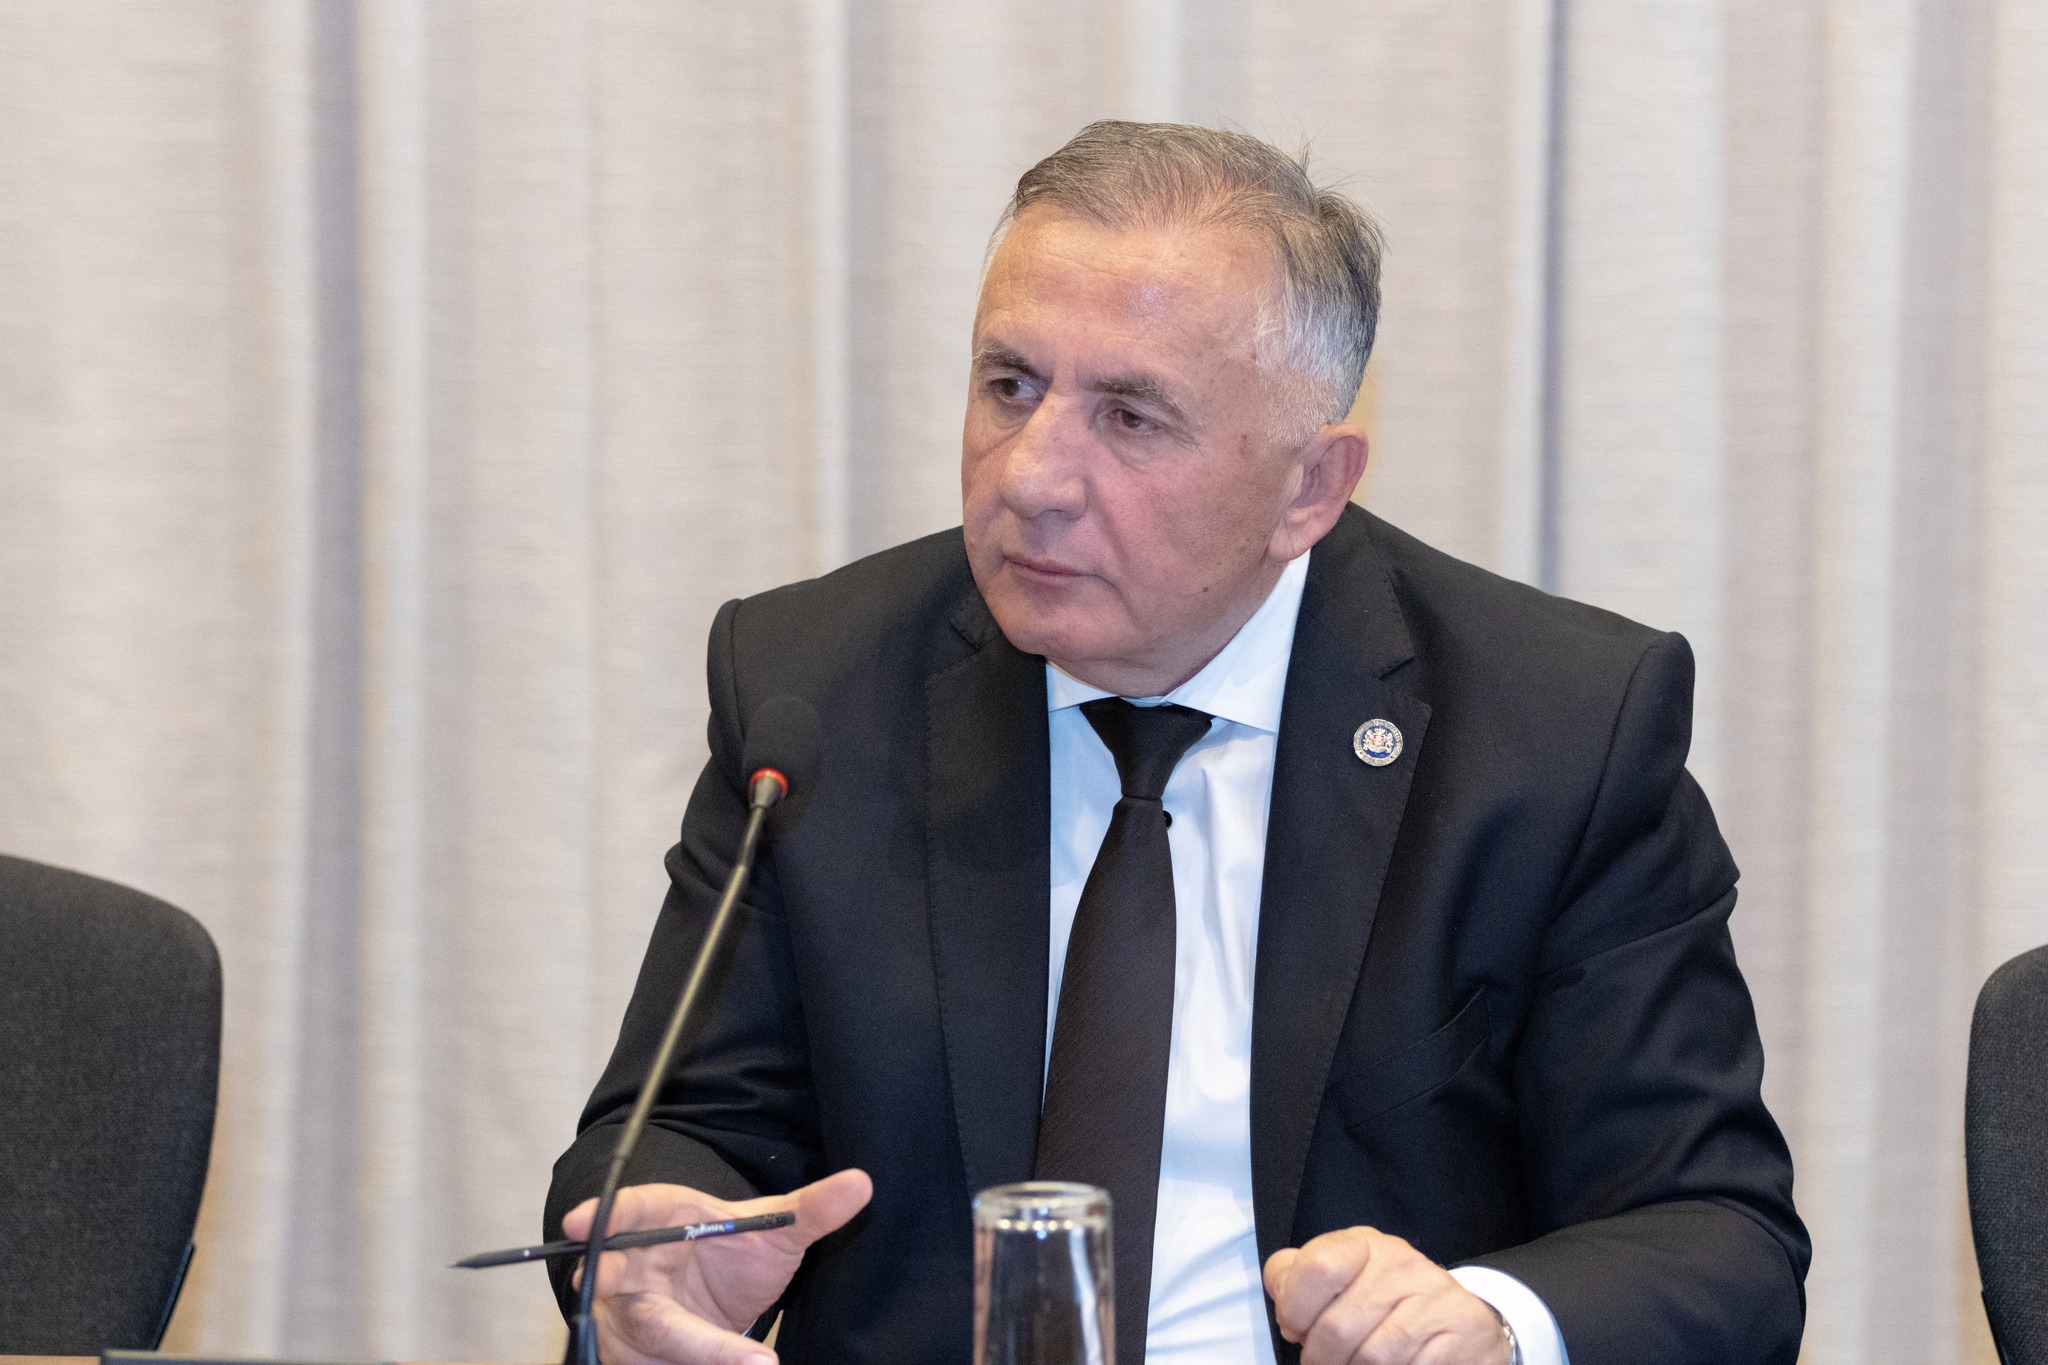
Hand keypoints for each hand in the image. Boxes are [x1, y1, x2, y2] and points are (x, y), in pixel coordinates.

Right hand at [562, 1169, 872, 1364]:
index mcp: (655, 1220)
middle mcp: (626, 1271)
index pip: (624, 1211)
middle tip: (698, 1335)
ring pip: (645, 1345)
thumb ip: (812, 1210)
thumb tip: (863, 1184)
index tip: (579, 1221)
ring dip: (691, 1358)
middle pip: (627, 1294)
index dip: (600, 1215)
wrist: (712, 1296)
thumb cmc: (731, 1252)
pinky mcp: (628, 1358)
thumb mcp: (773, 1231)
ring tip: (754, 1364)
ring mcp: (623, 1321)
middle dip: (655, 1318)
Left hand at [1264, 1226, 1510, 1364]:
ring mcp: (1434, 1297)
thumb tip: (1285, 1313)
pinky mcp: (1461, 1331)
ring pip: (1371, 1357)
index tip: (1297, 1329)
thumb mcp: (1340, 1278)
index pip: (1316, 1268)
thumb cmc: (1383, 1302)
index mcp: (1363, 1245)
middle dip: (1320, 1358)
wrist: (1457, 1319)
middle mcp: (1401, 1262)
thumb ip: (1297, 1280)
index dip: (1294, 1309)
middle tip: (1324, 1362)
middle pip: (1337, 1327)